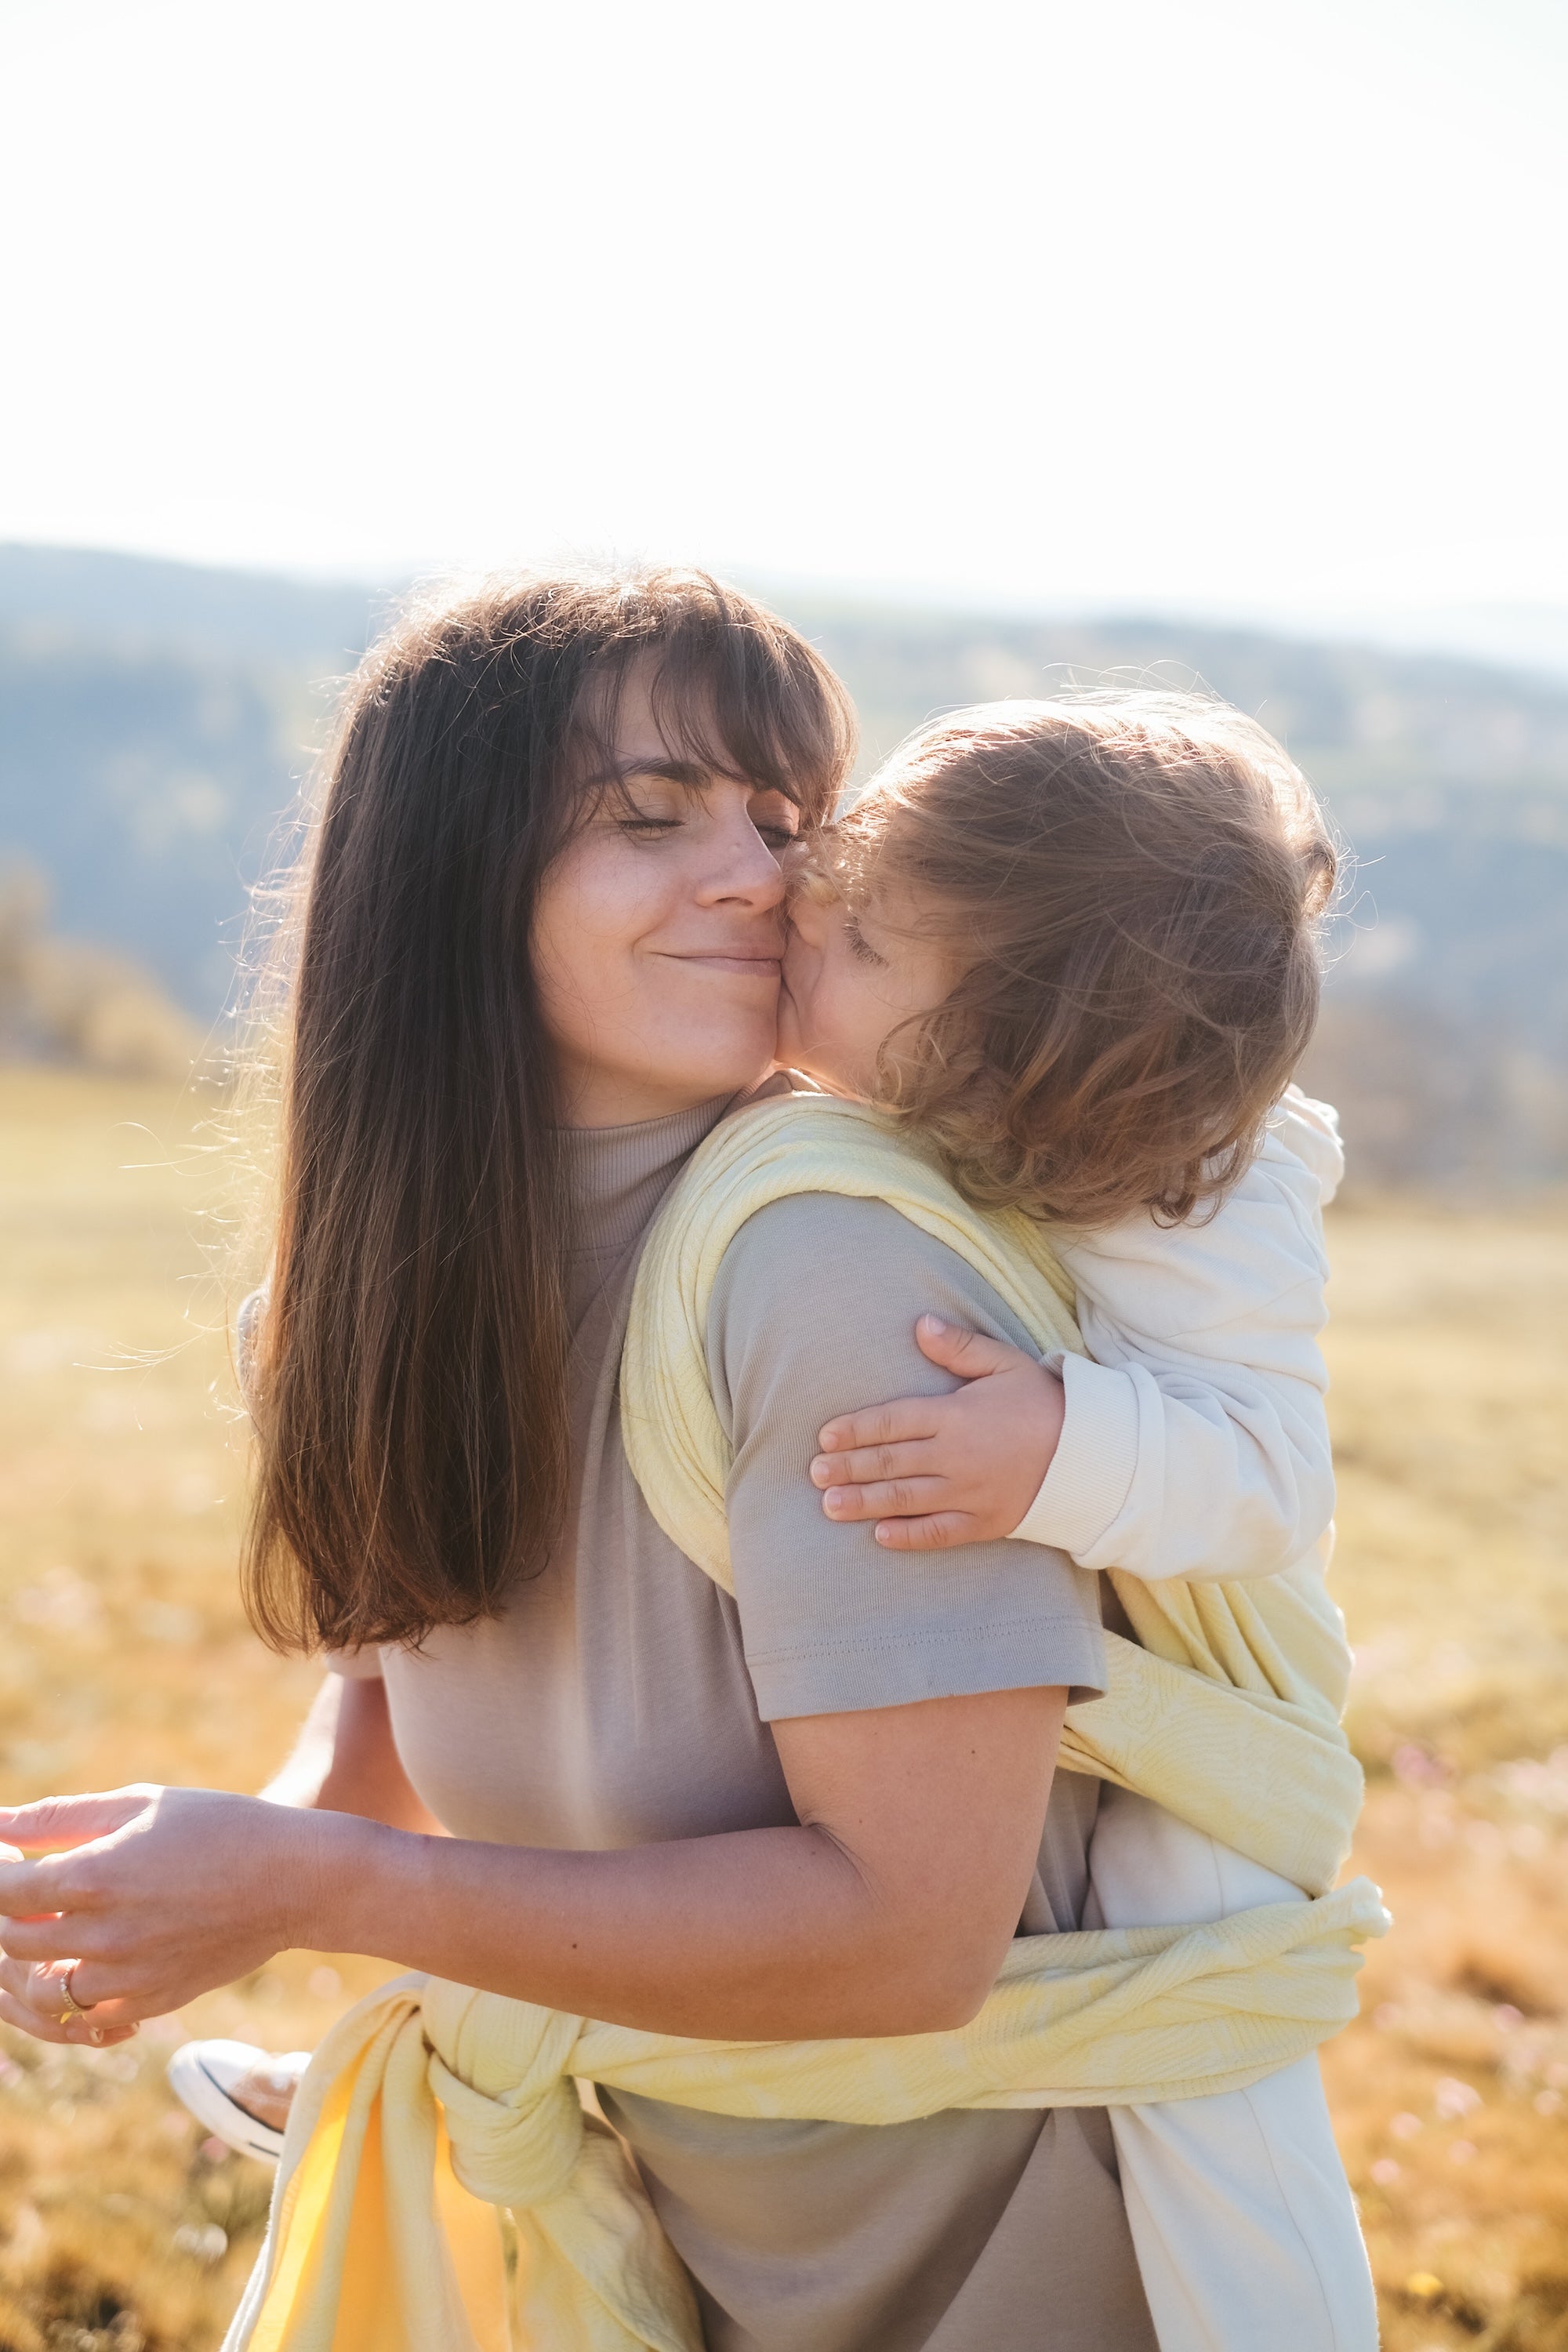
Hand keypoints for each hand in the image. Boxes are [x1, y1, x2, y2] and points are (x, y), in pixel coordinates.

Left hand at [0, 1785, 345, 2042]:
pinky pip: (84, 2021)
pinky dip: (68, 2002)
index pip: (2, 1891)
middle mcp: (103, 1935)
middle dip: (5, 1917)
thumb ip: (59, 1817)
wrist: (295, 1879)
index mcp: (95, 1876)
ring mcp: (126, 1978)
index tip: (8, 1858)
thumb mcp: (140, 1803)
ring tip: (44, 1933)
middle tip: (27, 1890)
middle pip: (11, 1943)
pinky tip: (78, 1967)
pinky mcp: (150, 2003)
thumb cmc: (219, 1826)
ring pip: (38, 1994)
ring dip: (26, 1967)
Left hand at [810, 1316, 1066, 1549]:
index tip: (825, 1437)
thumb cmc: (1045, 1403)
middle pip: (891, 1462)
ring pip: (906, 1500)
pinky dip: (909, 1536)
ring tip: (830, 1507)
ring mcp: (969, 1493)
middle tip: (815, 1474)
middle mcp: (956, 1457)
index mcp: (956, 1415)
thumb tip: (919, 1325)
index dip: (856, 1430)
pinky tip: (880, 1536)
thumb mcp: (1006, 1363)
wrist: (1093, 1454)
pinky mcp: (986, 1522)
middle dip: (849, 1468)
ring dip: (865, 1503)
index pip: (892, 1421)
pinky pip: (940, 1534)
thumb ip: (959, 1347)